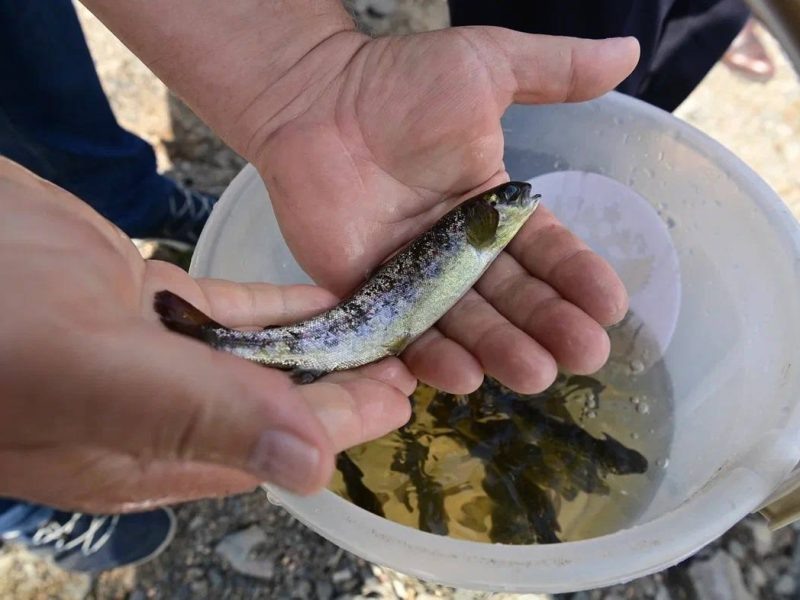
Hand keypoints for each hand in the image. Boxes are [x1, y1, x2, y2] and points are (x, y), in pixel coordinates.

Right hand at [0, 158, 413, 512]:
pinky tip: (321, 298)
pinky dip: (274, 306)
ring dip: (315, 347)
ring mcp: (142, 354)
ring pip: (252, 359)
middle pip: (268, 405)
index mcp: (137, 454)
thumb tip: (309, 465)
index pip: (263, 448)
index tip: (398, 399)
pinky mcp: (136, 300)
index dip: (335, 426)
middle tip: (406, 360)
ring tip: (379, 329)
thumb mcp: (87, 370)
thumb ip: (197, 417)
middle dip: (339, 387)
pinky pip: (223, 310)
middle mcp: (146, 414)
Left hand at [250, 28, 638, 393]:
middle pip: (512, 298)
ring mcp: (414, 278)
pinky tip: (465, 378)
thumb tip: (627, 52)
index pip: (546, 251)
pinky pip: (404, 334)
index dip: (578, 279)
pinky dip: (432, 358)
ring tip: (535, 374)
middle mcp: (458, 251)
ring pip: (467, 324)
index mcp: (492, 207)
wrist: (314, 97)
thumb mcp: (487, 64)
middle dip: (550, 326)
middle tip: (584, 356)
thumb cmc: (399, 81)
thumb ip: (556, 70)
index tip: (611, 307)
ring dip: (503, 351)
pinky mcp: (368, 295)